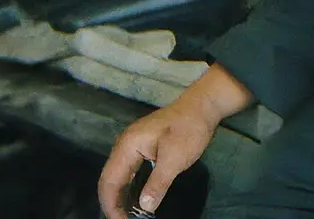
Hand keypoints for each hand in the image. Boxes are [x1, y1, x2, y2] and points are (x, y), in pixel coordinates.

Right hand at [97, 64, 251, 217]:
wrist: (204, 105)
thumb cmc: (189, 128)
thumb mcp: (175, 158)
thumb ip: (157, 183)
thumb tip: (144, 207)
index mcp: (127, 145)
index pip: (109, 181)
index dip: (111, 205)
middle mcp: (125, 144)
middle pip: (110, 179)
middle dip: (113, 203)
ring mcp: (133, 145)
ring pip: (118, 177)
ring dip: (120, 198)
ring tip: (127, 216)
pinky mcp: (143, 148)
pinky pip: (129, 172)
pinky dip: (129, 188)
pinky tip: (135, 201)